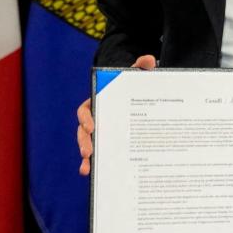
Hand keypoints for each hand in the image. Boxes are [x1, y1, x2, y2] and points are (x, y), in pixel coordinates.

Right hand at [78, 54, 155, 174]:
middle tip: (88, 152)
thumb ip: (141, 67)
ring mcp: (98, 133)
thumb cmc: (130, 87)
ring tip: (87, 168)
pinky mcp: (105, 143)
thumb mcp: (135, 77)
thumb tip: (149, 60)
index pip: (85, 110)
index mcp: (96, 102)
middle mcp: (93, 118)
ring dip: (86, 156)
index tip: (92, 126)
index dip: (85, 118)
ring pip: (87, 145)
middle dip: (84, 142)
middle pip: (83, 132)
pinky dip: (90, 164)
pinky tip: (89, 172)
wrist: (133, 98)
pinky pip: (95, 155)